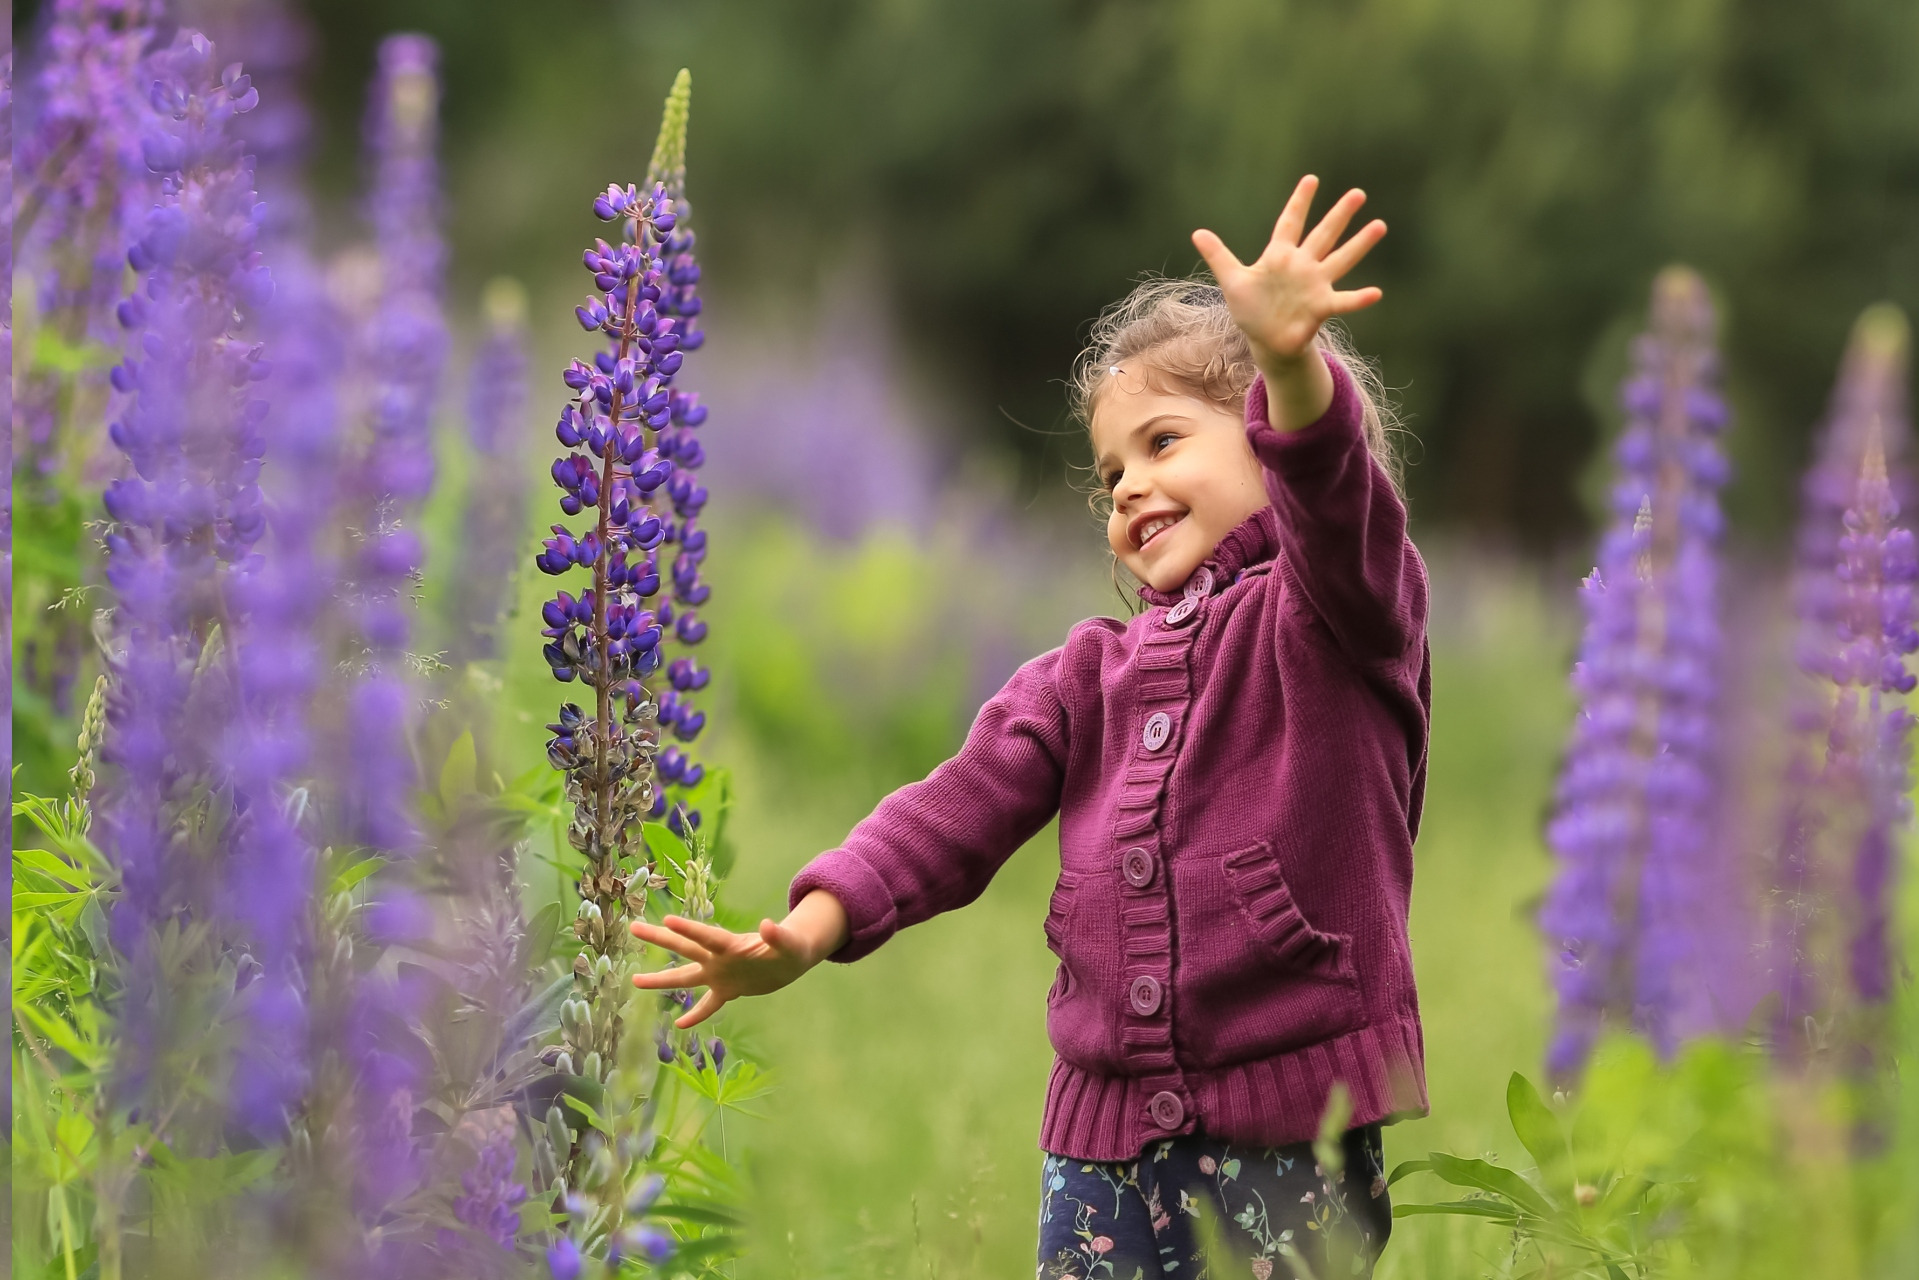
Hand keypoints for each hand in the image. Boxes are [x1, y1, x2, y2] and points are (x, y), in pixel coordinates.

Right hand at [629, 912, 824, 1027]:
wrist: (793, 960)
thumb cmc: (792, 946)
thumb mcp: (790, 943)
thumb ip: (778, 935)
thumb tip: (768, 925)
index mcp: (731, 944)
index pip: (707, 936)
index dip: (689, 930)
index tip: (666, 920)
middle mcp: (719, 958)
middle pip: (685, 947)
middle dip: (660, 938)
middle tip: (634, 927)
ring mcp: (720, 974)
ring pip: (686, 976)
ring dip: (662, 980)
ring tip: (636, 980)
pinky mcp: (727, 990)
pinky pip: (708, 1005)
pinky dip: (696, 1015)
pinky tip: (679, 1025)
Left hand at [1191, 175, 1385, 370]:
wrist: (1266, 340)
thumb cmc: (1251, 309)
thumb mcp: (1232, 280)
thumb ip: (1218, 255)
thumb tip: (1197, 232)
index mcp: (1280, 255)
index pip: (1290, 222)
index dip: (1299, 202)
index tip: (1312, 179)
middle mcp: (1303, 265)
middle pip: (1323, 235)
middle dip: (1339, 215)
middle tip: (1358, 193)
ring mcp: (1315, 285)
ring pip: (1341, 259)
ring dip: (1359, 244)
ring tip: (1380, 225)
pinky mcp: (1321, 307)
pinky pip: (1343, 301)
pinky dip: (1358, 299)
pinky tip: (1376, 293)